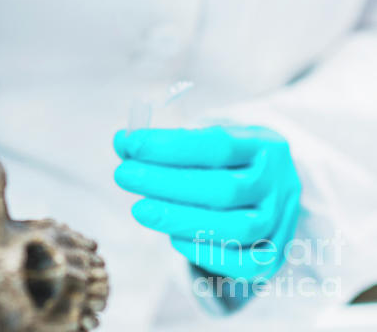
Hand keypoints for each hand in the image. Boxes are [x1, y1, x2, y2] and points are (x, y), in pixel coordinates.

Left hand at [114, 125, 301, 279]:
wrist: (266, 186)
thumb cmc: (224, 159)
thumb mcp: (204, 139)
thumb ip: (163, 142)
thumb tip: (122, 142)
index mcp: (264, 145)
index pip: (219, 145)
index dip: (172, 146)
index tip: (131, 145)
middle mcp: (279, 184)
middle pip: (224, 190)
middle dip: (167, 184)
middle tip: (124, 175)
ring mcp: (280, 221)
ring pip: (236, 228)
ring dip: (180, 220)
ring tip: (140, 209)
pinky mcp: (273, 255)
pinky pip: (245, 264)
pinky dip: (207, 254)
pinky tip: (173, 239)